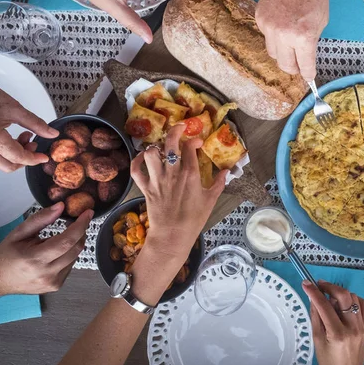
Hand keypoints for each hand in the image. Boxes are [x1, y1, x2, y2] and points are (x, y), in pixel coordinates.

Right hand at [0, 73, 58, 171]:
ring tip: (26, 136)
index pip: (17, 156)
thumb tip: (51, 133)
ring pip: (2, 161)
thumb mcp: (16, 109)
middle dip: (25, 159)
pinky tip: (15, 137)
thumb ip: (36, 124)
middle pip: (8, 166)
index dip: (33, 158)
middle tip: (35, 146)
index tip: (44, 157)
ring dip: (17, 154)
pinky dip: (8, 150)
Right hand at [0, 203, 91, 295]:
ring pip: (76, 257)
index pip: (67, 241)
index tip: (88, 212)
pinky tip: (58, 250)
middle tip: (77, 220)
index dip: (80, 225)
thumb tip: (61, 206)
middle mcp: (47, 274)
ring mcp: (53, 283)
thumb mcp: (19, 232)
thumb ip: (41, 219)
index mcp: (35, 259)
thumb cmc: (7, 254)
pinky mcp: (56, 286)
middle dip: (80, 231)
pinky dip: (69, 254)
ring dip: (75, 242)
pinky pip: (71, 265)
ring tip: (63, 235)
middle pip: (75, 248)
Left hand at [130, 124, 226, 300]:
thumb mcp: (210, 200)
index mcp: (190, 174)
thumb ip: (219, 183)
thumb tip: (227, 171)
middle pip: (169, 143)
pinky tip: (143, 157)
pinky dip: (137, 161)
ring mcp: (156, 179)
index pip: (189, 147)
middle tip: (180, 128)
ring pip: (151, 153)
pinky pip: (136, 170)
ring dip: (156, 146)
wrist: (172, 236)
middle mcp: (172, 173)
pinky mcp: (145, 188)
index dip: (193, 140)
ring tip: (162, 148)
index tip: (197, 143)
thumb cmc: (193, 219)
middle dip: (174, 131)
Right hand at [256, 0, 327, 78]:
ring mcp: (269, 27)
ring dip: (283, 54)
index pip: (304, 66)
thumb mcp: (322, 18)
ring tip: (291, 45)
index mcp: (303, 36)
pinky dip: (275, 36)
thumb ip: (312, 40)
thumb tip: (306, 55)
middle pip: (284, 65)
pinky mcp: (259, 19)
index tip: (309, 78)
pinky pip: (267, 37)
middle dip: (293, 68)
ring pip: (273, 53)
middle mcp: (283, 35)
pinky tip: (282, 24)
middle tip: (299, 66)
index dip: (308, 75)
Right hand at [303, 280, 363, 364]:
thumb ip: (316, 316)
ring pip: (354, 298)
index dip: (314, 291)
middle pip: (344, 296)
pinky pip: (363, 305)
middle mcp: (353, 328)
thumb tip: (313, 297)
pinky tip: (344, 304)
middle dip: (330, 287)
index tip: (306, 283)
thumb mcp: (317, 340)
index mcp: (338, 334)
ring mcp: (363, 327)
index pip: (324, 305)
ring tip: (331, 299)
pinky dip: (353, 299)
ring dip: (340, 294)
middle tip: (319, 285)